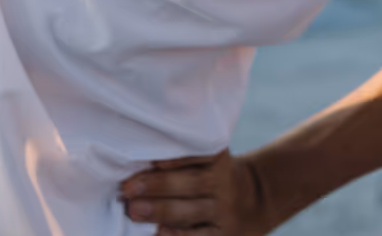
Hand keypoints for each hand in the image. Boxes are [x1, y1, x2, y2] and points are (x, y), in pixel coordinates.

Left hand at [120, 151, 269, 234]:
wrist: (254, 201)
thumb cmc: (215, 176)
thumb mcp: (210, 158)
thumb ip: (185, 156)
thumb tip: (142, 161)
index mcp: (219, 159)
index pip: (198, 154)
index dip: (174, 157)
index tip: (149, 158)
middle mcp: (224, 183)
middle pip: (192, 183)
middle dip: (158, 185)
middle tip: (127, 188)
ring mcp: (223, 211)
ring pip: (191, 211)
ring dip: (160, 211)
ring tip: (134, 210)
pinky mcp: (222, 235)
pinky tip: (159, 233)